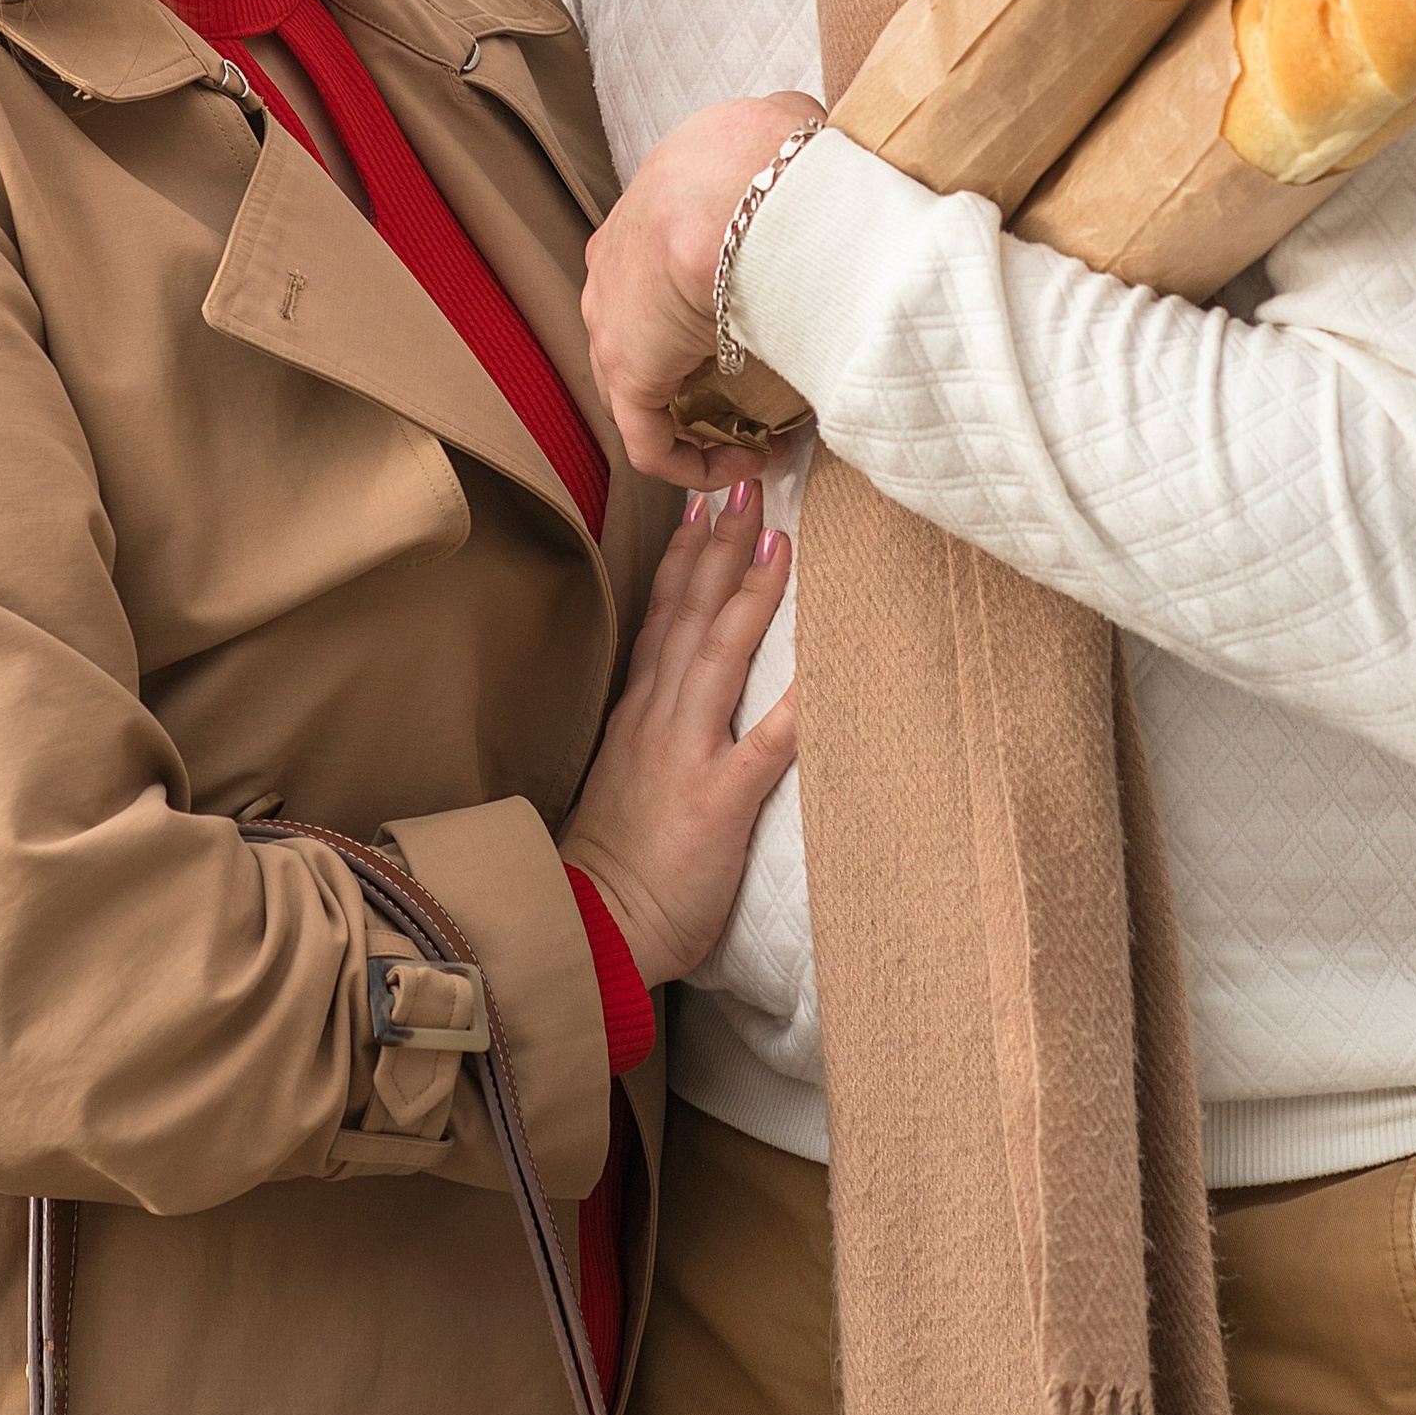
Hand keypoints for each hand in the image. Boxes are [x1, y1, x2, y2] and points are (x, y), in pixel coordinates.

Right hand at [561, 483, 797, 986]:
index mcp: (637, 714)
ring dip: (750, 592)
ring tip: (779, 537)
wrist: (588, 927)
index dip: (684, 559)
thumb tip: (678, 708)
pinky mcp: (717, 799)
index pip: (662, 618)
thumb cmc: (609, 870)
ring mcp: (686, 753)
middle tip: (746, 487)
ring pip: (719, 653)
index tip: (703, 507)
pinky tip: (827, 665)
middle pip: (690, 615)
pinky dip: (797, 701)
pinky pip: (767, 743)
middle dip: (720, 547)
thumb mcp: (622, 784)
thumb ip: (650, 739)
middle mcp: (658, 718)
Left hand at [583, 93, 822, 481]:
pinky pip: (649, 440)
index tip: (761, 338)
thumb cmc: (770, 158)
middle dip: (701, 376)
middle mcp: (614, 272)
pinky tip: (746, 465)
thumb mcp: (783, 137)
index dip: (709, 320)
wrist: (740, 185)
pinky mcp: (626, 372)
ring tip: (762, 437)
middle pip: (649, 337)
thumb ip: (790, 145)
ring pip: (646, 391)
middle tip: (763, 397)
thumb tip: (814, 147)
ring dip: (702, 421)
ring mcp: (611, 322)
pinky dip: (693, 463)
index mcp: (644, 219)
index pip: (661, 281)